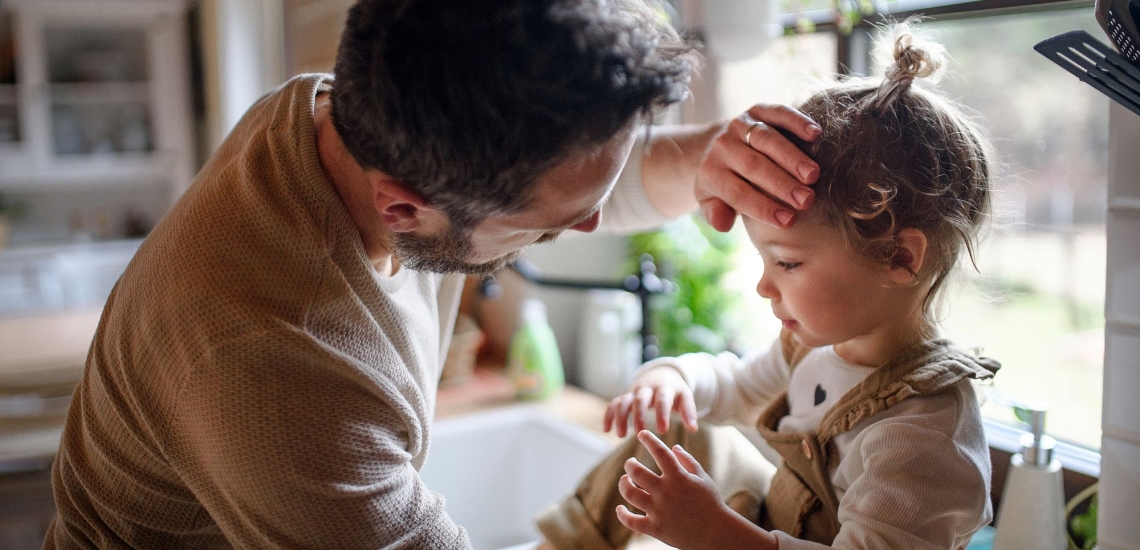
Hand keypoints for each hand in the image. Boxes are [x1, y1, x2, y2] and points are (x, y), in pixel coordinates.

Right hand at [603, 367, 696, 436]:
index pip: (663, 400)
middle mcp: (647, 388)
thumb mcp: (684, 397)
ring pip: (624, 401)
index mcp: (664, 388)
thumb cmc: (675, 391)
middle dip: (639, 416)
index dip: (662, 414)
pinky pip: (614, 403)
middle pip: (640, 399)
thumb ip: (689, 412)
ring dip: (621, 417)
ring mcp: (634, 391)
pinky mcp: (626, 395)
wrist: (662, 373)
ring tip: (620, 435)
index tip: (663, 431)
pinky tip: (607, 430)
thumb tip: (693, 429)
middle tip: (640, 434)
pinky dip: (609, 415)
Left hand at [615, 431, 731, 549]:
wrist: (717, 534)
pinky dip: (622, 514)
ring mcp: (659, 511)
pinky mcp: (655, 529)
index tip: (642, 434)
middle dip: (630, 464)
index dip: (649, 440)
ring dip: (623, 484)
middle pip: (636, 472)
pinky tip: (620, 508)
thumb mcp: (703, 479)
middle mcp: (665, 492)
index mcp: (678, 477)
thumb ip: (687, 461)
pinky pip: (631, 521)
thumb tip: (673, 447)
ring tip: (625, 480)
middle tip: (630, 463)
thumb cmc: (711, 503)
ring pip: (630, 493)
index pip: (659, 452)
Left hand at [695, 104, 821, 230]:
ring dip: (792, 157)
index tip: (788, 221)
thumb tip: (722, 224)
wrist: (714, 145)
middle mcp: (723, 146)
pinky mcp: (757, 110)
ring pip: (767, 139)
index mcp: (711, 172)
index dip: (763, 207)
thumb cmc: (723, 183)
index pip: (737, 193)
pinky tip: (816, 134)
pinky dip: (796, 121)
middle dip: (782, 184)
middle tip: (806, 200)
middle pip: (754, 166)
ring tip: (813, 175)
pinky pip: (777, 113)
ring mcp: (740, 125)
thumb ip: (715, 214)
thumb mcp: (710, 201)